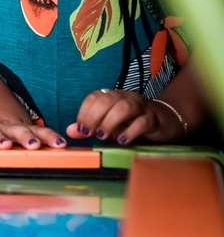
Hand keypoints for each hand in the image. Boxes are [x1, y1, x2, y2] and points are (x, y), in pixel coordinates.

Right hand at [0, 95, 66, 148]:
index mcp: (20, 126)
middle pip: (18, 131)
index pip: (38, 131)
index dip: (49, 137)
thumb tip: (61, 149)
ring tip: (5, 145)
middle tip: (34, 145)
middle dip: (26, 138)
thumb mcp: (20, 122)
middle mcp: (6, 127)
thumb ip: (36, 135)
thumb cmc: (2, 112)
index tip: (60, 144)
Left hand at [66, 88, 184, 143]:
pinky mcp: (154, 119)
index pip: (95, 96)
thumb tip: (70, 131)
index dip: (84, 111)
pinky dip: (130, 132)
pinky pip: (142, 122)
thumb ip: (90, 127)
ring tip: (103, 136)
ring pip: (124, 107)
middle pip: (108, 100)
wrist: (165, 123)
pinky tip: (122, 140)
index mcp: (114, 97)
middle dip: (94, 117)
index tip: (80, 129)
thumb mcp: (109, 125)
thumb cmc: (132, 123)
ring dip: (110, 122)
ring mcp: (142, 108)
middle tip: (89, 134)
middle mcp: (127, 98)